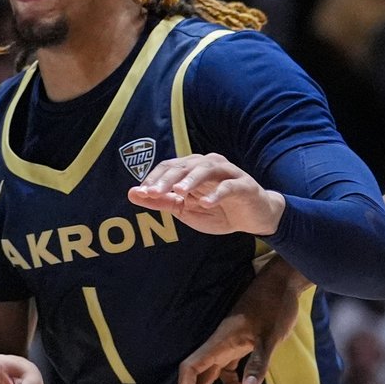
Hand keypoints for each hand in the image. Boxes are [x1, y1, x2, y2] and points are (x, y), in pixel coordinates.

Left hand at [128, 153, 285, 235]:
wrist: (252, 218)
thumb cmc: (216, 210)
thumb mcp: (184, 209)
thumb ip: (160, 201)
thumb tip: (132, 193)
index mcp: (192, 168)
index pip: (169, 167)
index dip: (154, 178)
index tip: (142, 193)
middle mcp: (209, 165)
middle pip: (184, 166)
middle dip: (166, 179)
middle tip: (153, 192)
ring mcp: (228, 173)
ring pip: (206, 170)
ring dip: (191, 180)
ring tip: (178, 192)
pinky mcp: (244, 185)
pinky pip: (229, 186)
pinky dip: (217, 193)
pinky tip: (206, 203)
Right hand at [177, 256, 306, 383]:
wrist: (282, 285)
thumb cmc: (274, 307)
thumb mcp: (269, 337)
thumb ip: (257, 364)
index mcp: (218, 344)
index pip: (191, 369)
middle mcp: (217, 347)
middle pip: (197, 380)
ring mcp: (227, 347)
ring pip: (210, 378)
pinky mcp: (237, 347)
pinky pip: (225, 372)